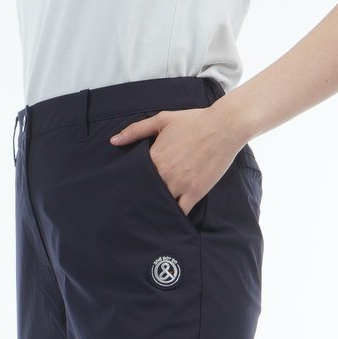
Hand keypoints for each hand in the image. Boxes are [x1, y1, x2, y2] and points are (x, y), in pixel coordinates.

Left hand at [110, 106, 246, 216]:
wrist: (223, 127)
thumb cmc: (193, 121)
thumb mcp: (162, 120)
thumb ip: (136, 130)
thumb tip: (113, 141)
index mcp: (155, 156)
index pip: (134, 176)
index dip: (130, 183)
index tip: (125, 188)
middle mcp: (165, 174)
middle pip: (146, 192)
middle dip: (140, 198)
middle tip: (132, 206)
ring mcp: (180, 185)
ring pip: (161, 204)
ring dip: (155, 208)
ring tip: (148, 214)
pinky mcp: (194, 193)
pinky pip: (180, 212)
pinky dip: (173, 216)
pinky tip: (168, 218)